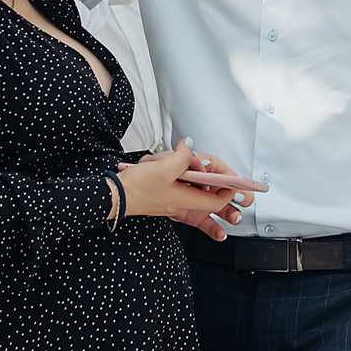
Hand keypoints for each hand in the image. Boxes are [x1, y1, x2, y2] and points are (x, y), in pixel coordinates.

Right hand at [119, 142, 246, 232]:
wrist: (114, 197)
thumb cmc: (136, 187)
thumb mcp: (164, 167)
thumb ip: (183, 156)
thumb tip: (192, 147)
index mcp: (185, 200)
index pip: (216, 200)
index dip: (229, 191)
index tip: (236, 182)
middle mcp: (181, 203)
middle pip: (208, 197)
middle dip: (221, 189)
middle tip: (233, 182)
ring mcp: (173, 201)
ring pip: (196, 191)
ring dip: (201, 179)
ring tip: (201, 164)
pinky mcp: (164, 196)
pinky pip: (183, 188)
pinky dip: (187, 178)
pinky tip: (183, 164)